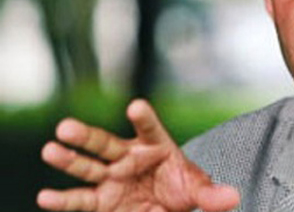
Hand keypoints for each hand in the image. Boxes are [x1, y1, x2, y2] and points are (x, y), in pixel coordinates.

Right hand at [38, 99, 239, 211]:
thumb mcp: (198, 189)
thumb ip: (211, 193)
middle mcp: (128, 158)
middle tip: (66, 127)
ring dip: (68, 159)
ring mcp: (112, 177)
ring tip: (50, 150)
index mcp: (156, 146)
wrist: (168, 205)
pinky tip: (45, 197)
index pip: (150, 129)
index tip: (136, 107)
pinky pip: (80, 200)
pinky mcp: (101, 200)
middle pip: (106, 144)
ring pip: (87, 166)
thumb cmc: (181, 188)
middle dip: (86, 136)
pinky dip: (63, 200)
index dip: (144, 118)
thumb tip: (233, 196)